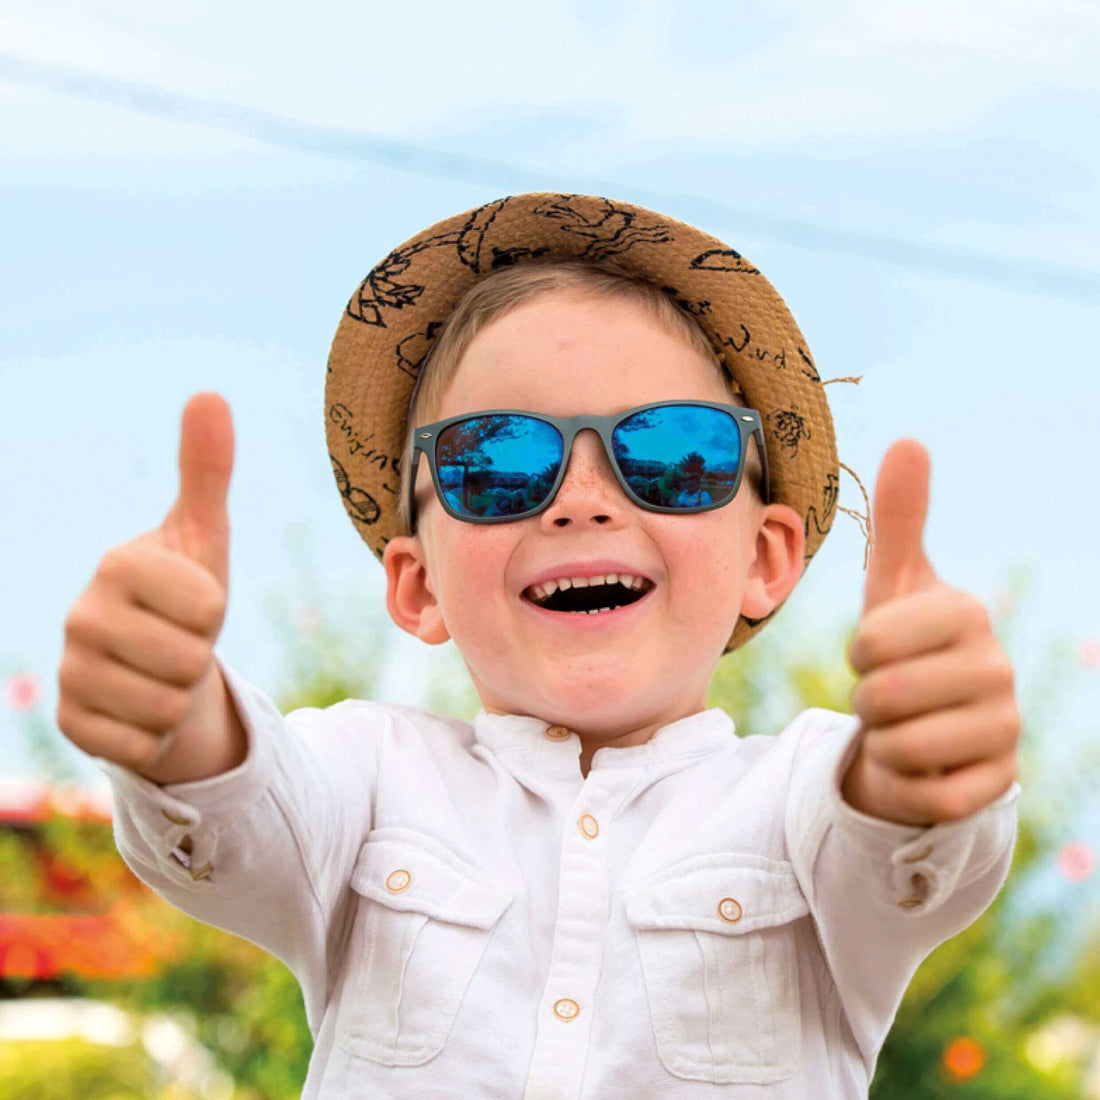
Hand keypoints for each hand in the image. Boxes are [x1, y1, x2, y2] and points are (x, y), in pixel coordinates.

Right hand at [57, 393, 234, 770]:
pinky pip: (143, 745)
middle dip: (200, 657)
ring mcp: (69, 673)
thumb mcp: (206, 535)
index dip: (213, 610)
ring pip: (167, 706)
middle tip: (179, 641)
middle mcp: (79, 616)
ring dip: (180, 695)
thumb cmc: (187, 593)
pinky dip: (157, 734)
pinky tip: (141, 708)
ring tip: (162, 671)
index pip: (205, 606)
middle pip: (187, 660)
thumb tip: (210, 393)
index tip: (191, 601)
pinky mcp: (71, 725)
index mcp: (117, 564)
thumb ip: (207, 470)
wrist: (163, 661)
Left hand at [842, 440, 1019, 825]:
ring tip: (903, 724)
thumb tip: (908, 440)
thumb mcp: (892, 584)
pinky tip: (921, 764)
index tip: (877, 649)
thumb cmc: (902, 646)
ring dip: (882, 741)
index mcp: (967, 613)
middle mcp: (998, 669)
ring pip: (901, 746)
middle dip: (867, 699)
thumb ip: (899, 519)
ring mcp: (1005, 730)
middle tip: (887, 692)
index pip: (873, 639)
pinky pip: (925, 793)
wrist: (925, 722)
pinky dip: (903, 782)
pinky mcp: (997, 786)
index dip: (859, 651)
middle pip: (882, 696)